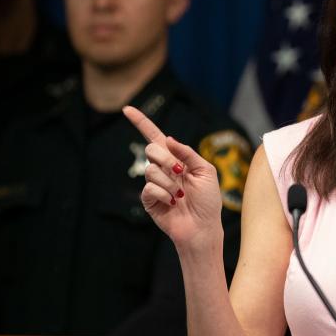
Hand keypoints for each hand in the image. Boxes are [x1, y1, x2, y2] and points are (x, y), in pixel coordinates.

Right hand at [123, 105, 223, 247]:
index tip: (127, 109)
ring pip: (151, 170)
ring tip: (181, 195)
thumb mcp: (205, 171)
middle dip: (165, 159)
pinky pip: (150, 188)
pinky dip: (164, 194)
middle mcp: (163, 169)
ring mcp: (155, 184)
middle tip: (179, 171)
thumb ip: (187, 153)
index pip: (155, 136)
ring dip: (170, 182)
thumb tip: (168, 139)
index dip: (141, 122)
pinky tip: (173, 203)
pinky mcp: (149, 200)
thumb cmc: (208, 200)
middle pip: (151, 150)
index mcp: (176, 159)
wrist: (203, 226)